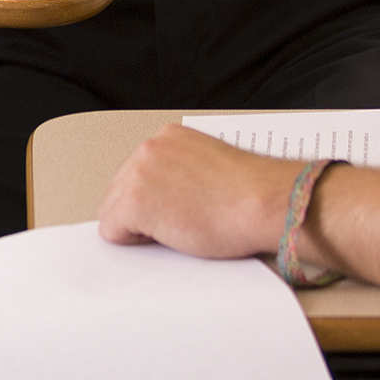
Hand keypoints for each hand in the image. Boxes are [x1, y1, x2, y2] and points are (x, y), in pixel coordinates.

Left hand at [97, 125, 296, 258]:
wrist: (267, 202)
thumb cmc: (253, 193)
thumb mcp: (209, 168)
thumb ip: (180, 173)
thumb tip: (166, 195)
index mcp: (168, 138)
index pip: (137, 172)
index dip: (153, 198)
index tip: (171, 208)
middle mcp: (149, 149)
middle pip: (118, 190)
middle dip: (141, 211)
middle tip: (179, 222)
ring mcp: (138, 174)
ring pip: (113, 211)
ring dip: (139, 226)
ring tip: (180, 227)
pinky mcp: (134, 202)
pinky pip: (112, 231)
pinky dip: (134, 242)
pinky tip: (168, 236)